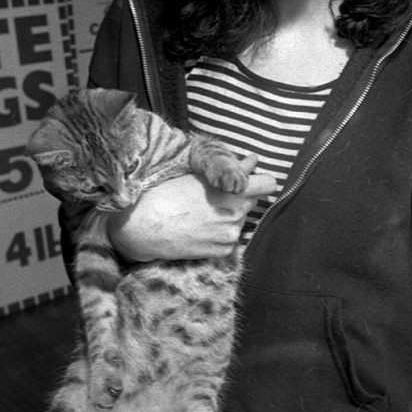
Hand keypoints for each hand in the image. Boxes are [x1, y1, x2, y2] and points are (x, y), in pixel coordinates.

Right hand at [108, 153, 276, 260]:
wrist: (144, 226)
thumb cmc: (166, 193)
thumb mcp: (198, 175)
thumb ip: (231, 168)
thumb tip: (253, 160)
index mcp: (233, 190)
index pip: (267, 184)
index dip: (259, 181)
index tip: (251, 181)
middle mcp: (237, 213)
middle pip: (251, 202)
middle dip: (239, 198)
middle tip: (214, 196)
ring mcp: (231, 234)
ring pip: (239, 221)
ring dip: (228, 216)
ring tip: (201, 213)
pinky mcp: (223, 251)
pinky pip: (229, 239)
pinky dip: (219, 234)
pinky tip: (200, 228)